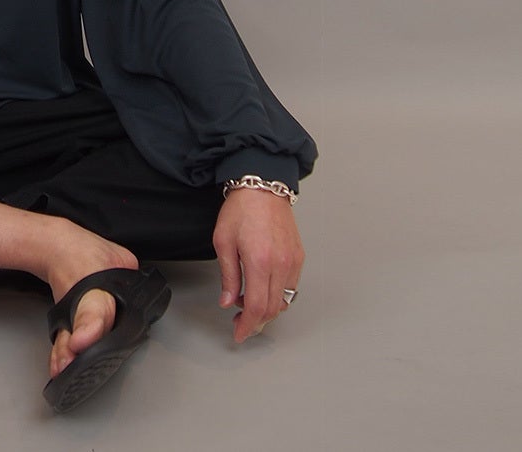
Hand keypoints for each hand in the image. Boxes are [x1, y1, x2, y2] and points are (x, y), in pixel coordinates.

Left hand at [212, 187, 303, 342]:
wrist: (263, 188)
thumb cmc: (240, 210)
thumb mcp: (223, 242)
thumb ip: (227, 276)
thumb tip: (227, 301)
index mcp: (259, 261)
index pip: (256, 307)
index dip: (248, 326)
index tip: (239, 334)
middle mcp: (280, 264)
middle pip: (272, 308)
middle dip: (256, 322)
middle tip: (240, 324)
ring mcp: (292, 261)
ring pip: (284, 301)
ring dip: (267, 310)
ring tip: (248, 306)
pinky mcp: (298, 257)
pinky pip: (291, 287)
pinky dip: (278, 296)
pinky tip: (263, 291)